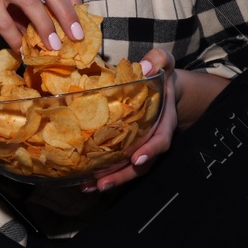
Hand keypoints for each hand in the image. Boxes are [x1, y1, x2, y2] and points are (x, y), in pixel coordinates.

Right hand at [0, 0, 83, 50]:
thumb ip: (28, 9)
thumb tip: (51, 36)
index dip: (75, 1)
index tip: (83, 23)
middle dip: (67, 14)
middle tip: (77, 37)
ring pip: (30, 1)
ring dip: (45, 27)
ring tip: (54, 47)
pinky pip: (4, 20)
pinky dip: (15, 38)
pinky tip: (21, 51)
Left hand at [85, 48, 178, 191]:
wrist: (163, 87)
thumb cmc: (160, 74)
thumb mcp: (163, 62)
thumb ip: (159, 60)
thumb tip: (145, 66)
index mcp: (163, 121)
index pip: (161, 139)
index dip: (150, 150)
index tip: (138, 158)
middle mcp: (151, 138)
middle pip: (141, 163)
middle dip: (122, 175)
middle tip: (102, 184)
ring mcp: (139, 145)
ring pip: (128, 169)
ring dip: (109, 179)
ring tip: (87, 186)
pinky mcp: (126, 147)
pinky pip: (118, 164)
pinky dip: (103, 173)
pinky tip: (83, 180)